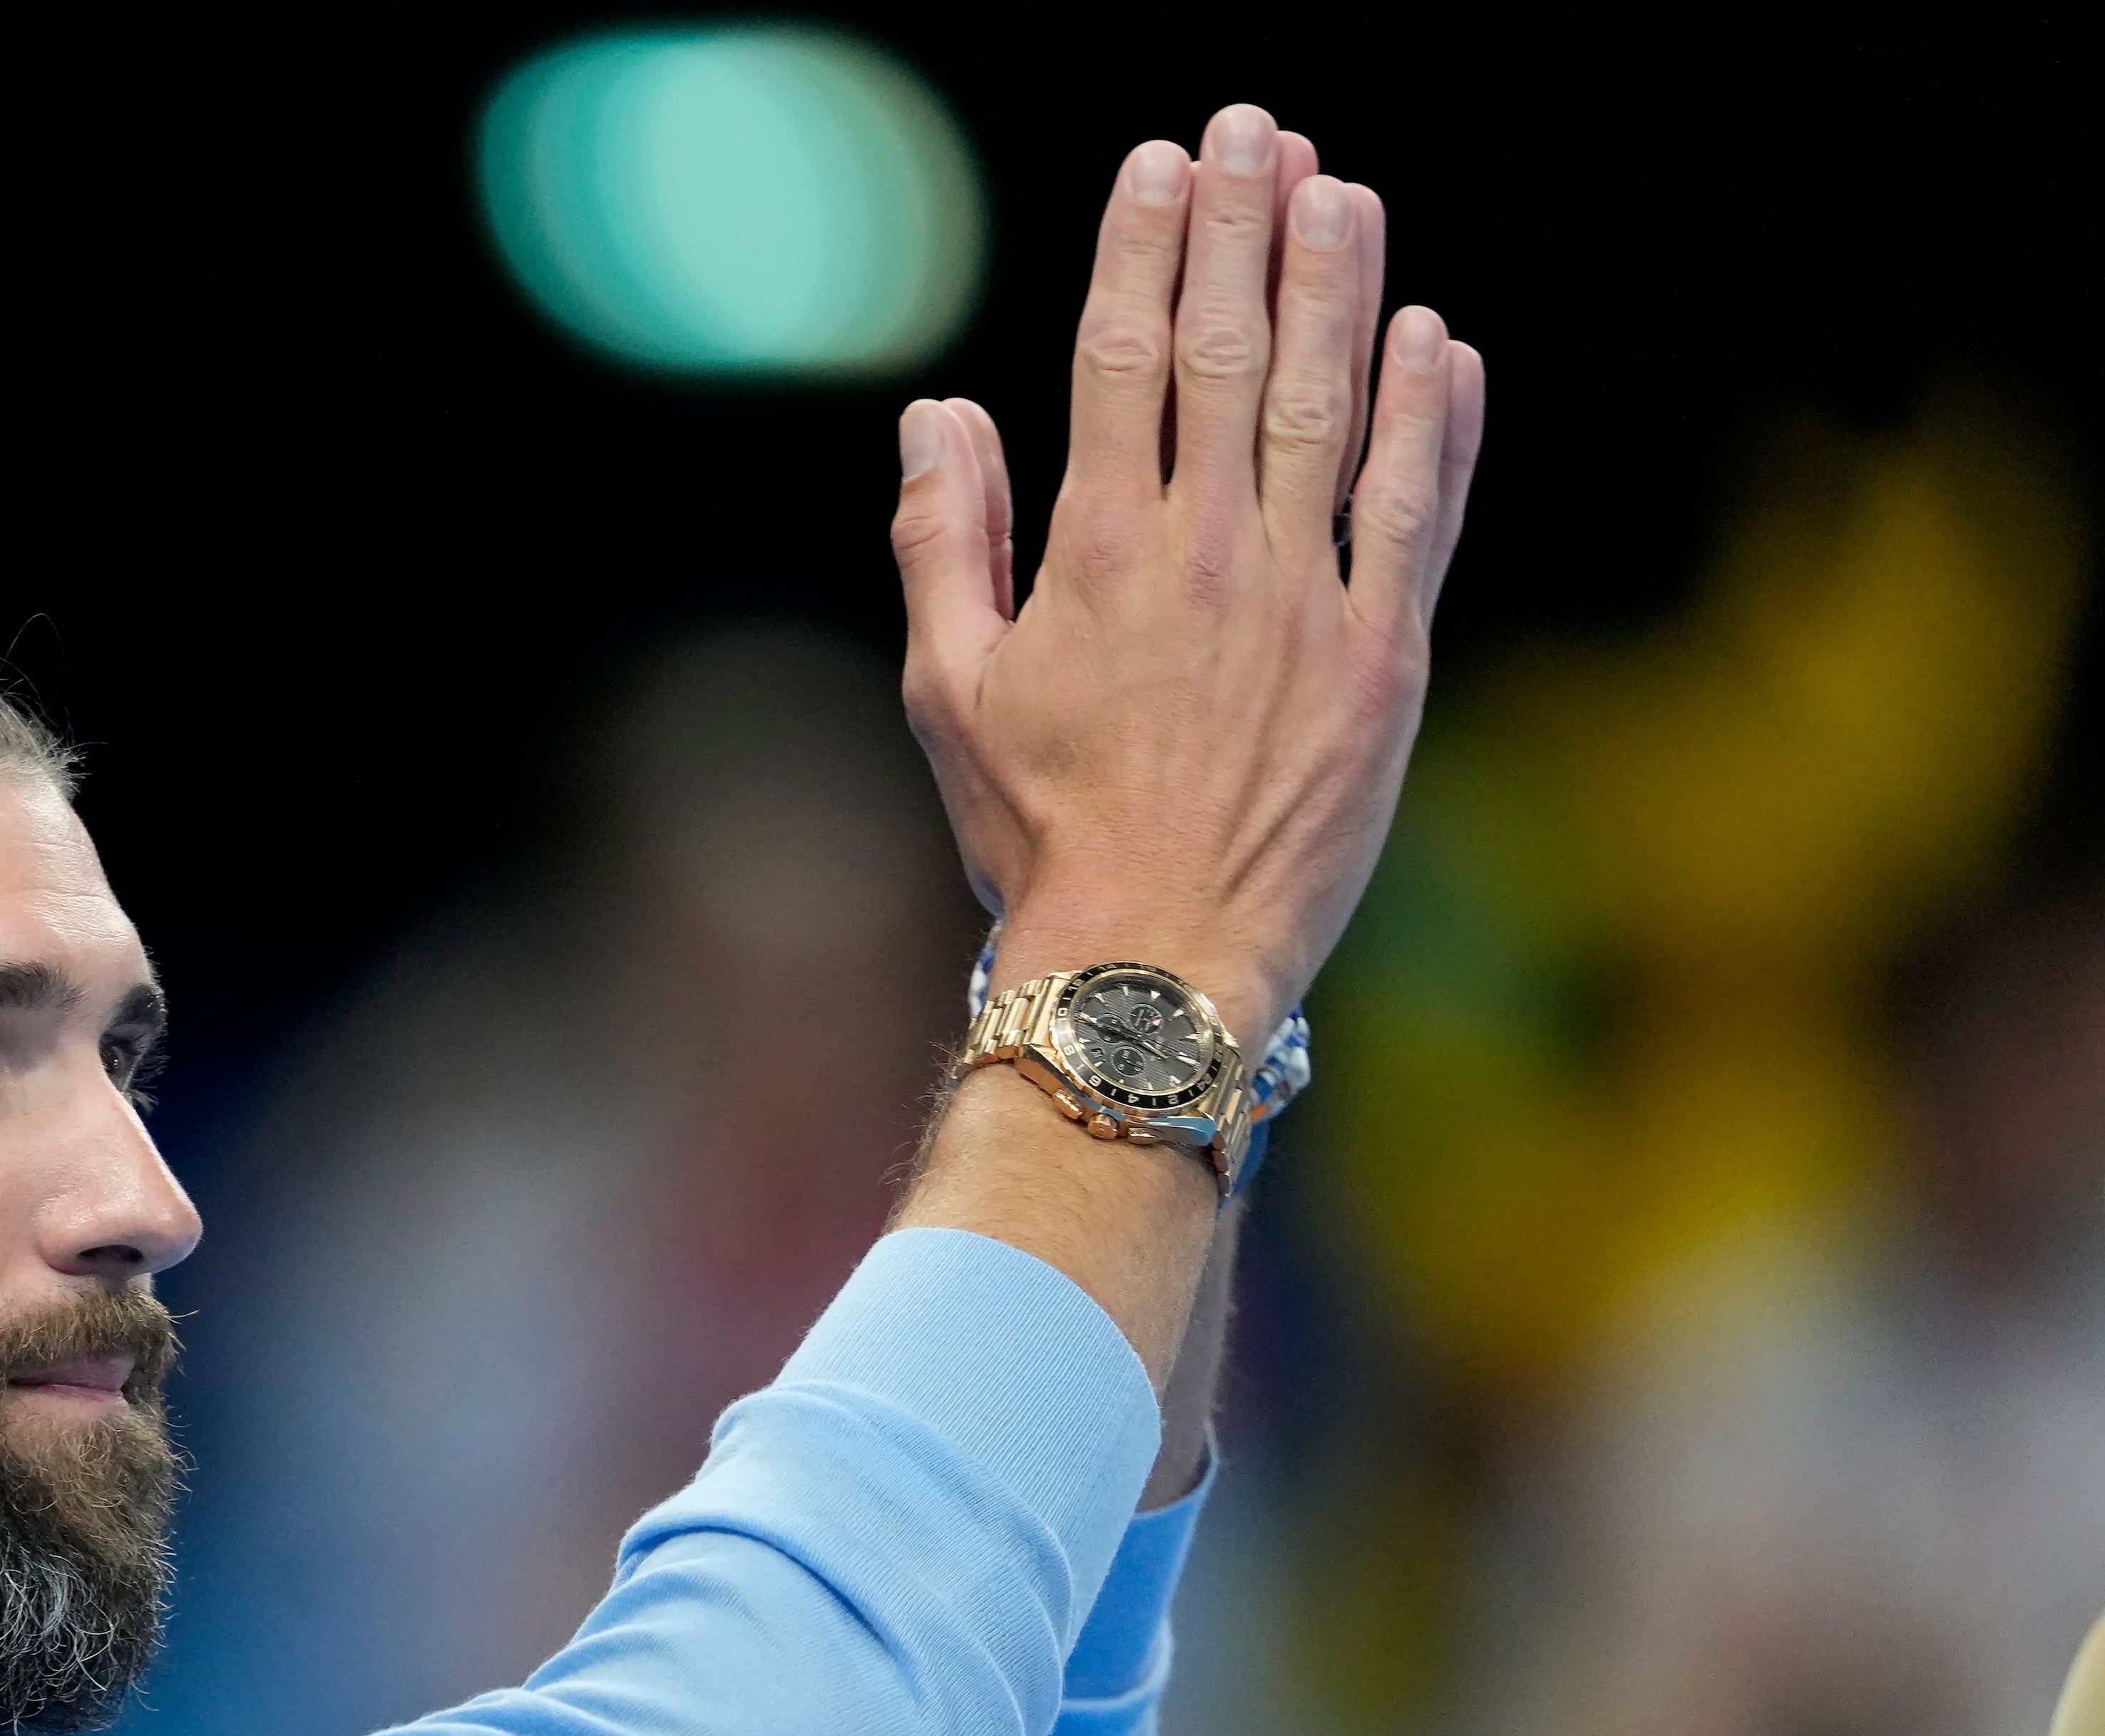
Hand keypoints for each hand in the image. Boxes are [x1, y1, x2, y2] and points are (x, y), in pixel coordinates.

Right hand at [890, 102, 1485, 1040]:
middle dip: (1247, 228)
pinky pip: (1418, 514)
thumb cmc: (1035, 838)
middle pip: (1235, 354)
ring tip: (1344, 194)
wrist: (1154, 964)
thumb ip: (943, 543)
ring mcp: (1309, 605)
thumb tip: (938, 414)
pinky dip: (1432, 420)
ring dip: (1342, 290)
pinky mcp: (1387, 663)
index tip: (1163, 163)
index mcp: (1098, 555)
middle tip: (1261, 132)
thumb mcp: (948, 695)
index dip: (1145, 250)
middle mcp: (1210, 556)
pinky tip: (1437, 344)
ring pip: (1334, 408)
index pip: (1124, 360)